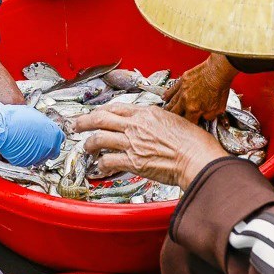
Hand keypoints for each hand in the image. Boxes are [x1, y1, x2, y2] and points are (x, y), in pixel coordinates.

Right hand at [0, 102, 64, 165]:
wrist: (2, 127)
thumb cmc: (17, 119)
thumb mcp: (35, 116)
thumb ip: (44, 125)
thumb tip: (44, 127)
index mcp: (54, 135)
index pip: (60, 139)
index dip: (54, 138)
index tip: (50, 138)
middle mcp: (48, 148)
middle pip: (53, 152)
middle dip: (48, 149)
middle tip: (39, 143)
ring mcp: (37, 157)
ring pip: (40, 157)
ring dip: (36, 152)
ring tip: (26, 143)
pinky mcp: (26, 162)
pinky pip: (28, 159)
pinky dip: (25, 155)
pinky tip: (18, 146)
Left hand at [74, 103, 227, 188]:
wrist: (196, 158)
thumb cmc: (192, 141)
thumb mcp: (174, 120)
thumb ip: (156, 120)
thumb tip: (149, 123)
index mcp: (146, 113)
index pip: (117, 107)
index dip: (102, 110)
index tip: (96, 114)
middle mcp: (135, 125)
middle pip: (101, 118)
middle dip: (84, 121)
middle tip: (76, 125)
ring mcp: (132, 143)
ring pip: (99, 138)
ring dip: (89, 143)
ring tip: (86, 147)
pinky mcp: (132, 162)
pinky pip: (108, 160)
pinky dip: (101, 164)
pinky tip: (100, 166)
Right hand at [163, 54, 235, 122]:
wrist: (218, 71)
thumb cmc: (219, 87)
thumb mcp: (218, 109)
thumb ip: (209, 116)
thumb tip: (205, 117)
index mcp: (193, 109)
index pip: (188, 122)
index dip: (189, 125)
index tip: (190, 124)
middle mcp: (185, 101)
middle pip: (175, 113)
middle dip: (176, 118)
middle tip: (175, 121)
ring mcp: (182, 90)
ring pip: (171, 103)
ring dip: (169, 109)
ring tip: (167, 112)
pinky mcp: (181, 81)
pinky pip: (171, 90)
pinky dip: (167, 95)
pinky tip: (164, 98)